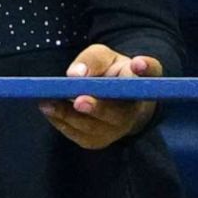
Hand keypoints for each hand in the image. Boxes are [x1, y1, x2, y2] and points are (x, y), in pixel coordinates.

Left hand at [38, 43, 160, 149]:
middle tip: (79, 101)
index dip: (146, 68)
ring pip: (96, 127)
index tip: (137, 63)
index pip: (150, 73)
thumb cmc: (109, 73)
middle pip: (119, 112)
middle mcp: (134, 109)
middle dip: (98, 107)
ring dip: (70, 116)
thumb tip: (74, 74)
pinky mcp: (101, 140)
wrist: (113, 99)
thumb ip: (92, 60)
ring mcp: (119, 128)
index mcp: (140, 80)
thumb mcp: (102, 57)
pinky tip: (48, 110)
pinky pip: (81, 136)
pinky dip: (62, 123)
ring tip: (48, 103)